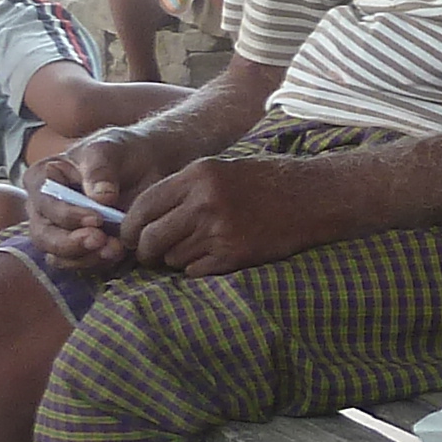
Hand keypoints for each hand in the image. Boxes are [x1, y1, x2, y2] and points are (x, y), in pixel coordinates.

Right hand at [24, 126, 182, 272]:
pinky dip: (96, 262)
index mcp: (41, 178)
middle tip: (100, 241)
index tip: (97, 218)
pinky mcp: (79, 247)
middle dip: (71, 243)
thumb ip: (101, 170)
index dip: (67, 215)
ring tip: (114, 249)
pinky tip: (117, 253)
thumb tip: (101, 198)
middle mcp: (43, 208)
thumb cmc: (119, 151)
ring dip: (85, 257)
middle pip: (43, 236)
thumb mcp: (109, 149)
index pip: (44, 203)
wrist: (145, 165)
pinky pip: (78, 263)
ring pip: (58, 256)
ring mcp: (59, 230)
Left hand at [119, 153, 346, 277]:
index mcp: (197, 175)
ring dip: (175, 260)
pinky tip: (211, 258)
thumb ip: (183, 190)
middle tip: (150, 256)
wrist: (312, 196)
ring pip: (172, 257)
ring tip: (193, 251)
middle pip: (150, 237)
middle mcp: (203, 202)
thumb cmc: (265, 181)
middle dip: (145, 252)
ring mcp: (219, 230)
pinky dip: (197, 269)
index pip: (143, 206)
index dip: (130, 227)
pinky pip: (196, 271)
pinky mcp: (234, 254)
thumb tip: (143, 218)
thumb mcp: (220, 170)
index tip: (130, 238)